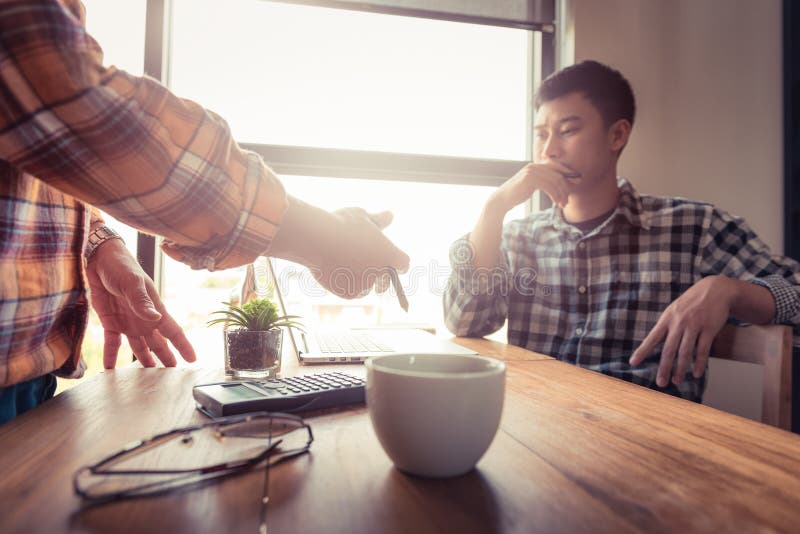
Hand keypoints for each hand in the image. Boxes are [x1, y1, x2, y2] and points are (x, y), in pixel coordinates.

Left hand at [86, 238, 196, 367]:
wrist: (98, 258)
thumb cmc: (121, 266)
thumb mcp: (132, 282)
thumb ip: (143, 302)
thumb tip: (156, 320)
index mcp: (154, 309)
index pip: (173, 330)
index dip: (183, 346)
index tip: (192, 360)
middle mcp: (144, 318)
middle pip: (158, 343)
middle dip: (166, 358)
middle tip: (171, 376)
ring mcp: (127, 321)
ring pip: (139, 346)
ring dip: (143, 360)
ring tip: (148, 376)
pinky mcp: (110, 322)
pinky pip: (112, 343)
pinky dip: (111, 355)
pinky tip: (110, 369)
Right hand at [312, 208, 409, 298]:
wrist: (316, 239)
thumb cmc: (340, 224)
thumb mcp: (362, 216)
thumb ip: (378, 221)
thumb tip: (390, 215)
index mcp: (390, 254)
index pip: (403, 263)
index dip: (397, 262)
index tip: (387, 259)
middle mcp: (381, 273)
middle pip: (386, 281)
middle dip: (380, 278)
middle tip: (365, 265)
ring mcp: (365, 285)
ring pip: (365, 287)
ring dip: (360, 281)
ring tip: (345, 265)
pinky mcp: (348, 293)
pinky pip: (350, 292)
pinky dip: (344, 285)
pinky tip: (336, 272)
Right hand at [489, 161, 577, 213]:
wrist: (503, 199)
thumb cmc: (518, 193)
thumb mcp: (533, 185)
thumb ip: (545, 181)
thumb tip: (561, 183)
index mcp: (536, 165)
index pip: (557, 167)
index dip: (568, 174)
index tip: (577, 182)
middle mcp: (535, 166)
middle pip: (558, 174)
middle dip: (566, 187)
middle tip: (569, 200)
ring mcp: (532, 171)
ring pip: (555, 181)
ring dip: (562, 194)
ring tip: (563, 204)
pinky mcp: (530, 179)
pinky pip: (549, 186)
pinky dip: (555, 195)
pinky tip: (557, 203)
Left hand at [629, 276, 733, 386]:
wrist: (716, 289)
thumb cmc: (692, 303)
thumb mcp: (675, 310)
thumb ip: (667, 326)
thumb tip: (655, 344)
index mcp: (667, 319)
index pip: (652, 338)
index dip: (642, 351)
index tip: (633, 363)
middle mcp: (678, 322)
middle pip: (669, 349)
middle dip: (664, 368)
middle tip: (661, 383)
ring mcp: (694, 325)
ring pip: (685, 352)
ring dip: (681, 369)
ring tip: (677, 382)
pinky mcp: (709, 328)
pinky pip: (703, 349)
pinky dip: (699, 363)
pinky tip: (696, 373)